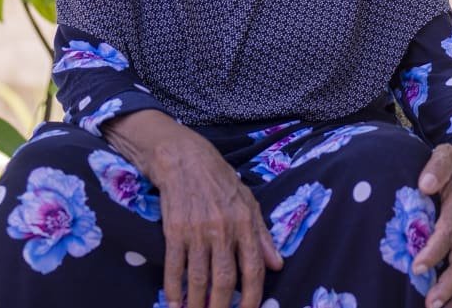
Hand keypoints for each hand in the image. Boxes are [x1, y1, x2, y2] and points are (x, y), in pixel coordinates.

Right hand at [105, 110, 282, 307]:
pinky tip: (174, 303)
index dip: (251, 297)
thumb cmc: (220, 180)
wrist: (184, 158)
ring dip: (197, 303)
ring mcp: (197, 230)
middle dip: (221, 307)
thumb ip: (263, 236)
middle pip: (224, 279)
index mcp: (246, 224)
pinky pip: (174, 266)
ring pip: (198, 278)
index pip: (253, 269)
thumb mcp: (249, 202)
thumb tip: (278, 265)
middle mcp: (223, 229)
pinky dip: (173, 288)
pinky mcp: (174, 229)